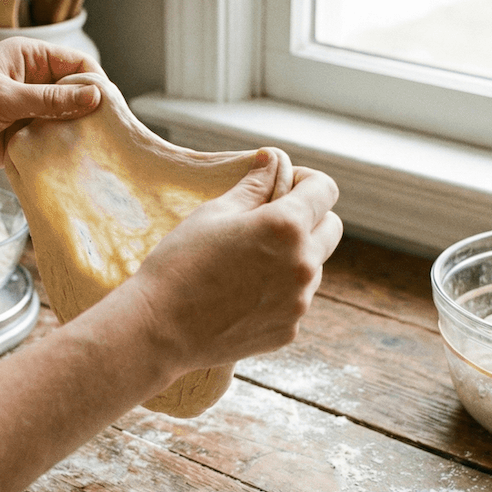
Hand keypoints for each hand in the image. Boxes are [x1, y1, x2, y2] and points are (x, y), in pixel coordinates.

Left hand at [0, 37, 102, 177]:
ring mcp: (26, 115)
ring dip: (75, 138)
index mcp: (27, 59)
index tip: (108, 107)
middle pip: (76, 97)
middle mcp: (31, 85)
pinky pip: (50, 148)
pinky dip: (60, 156)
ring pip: (65, 125)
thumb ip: (50, 101)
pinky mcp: (21, 143)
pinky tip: (70, 165)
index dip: (94, 84)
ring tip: (92, 153)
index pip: (76, 65)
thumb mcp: (3, 96)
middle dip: (90, 114)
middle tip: (106, 135)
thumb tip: (94, 97)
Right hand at [117, 150, 342, 373]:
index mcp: (286, 227)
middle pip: (331, 227)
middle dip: (309, 217)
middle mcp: (303, 265)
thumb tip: (273, 160)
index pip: (325, 189)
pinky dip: (279, 292)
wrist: (159, 330)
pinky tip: (241, 294)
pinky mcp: (289, 330)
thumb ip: (253, 186)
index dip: (305, 180)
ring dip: (294, 257)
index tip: (283, 185)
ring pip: (313, 266)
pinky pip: (295, 300)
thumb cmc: (179, 264)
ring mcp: (299, 302)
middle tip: (269, 221)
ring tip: (247, 263)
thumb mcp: (213, 213)